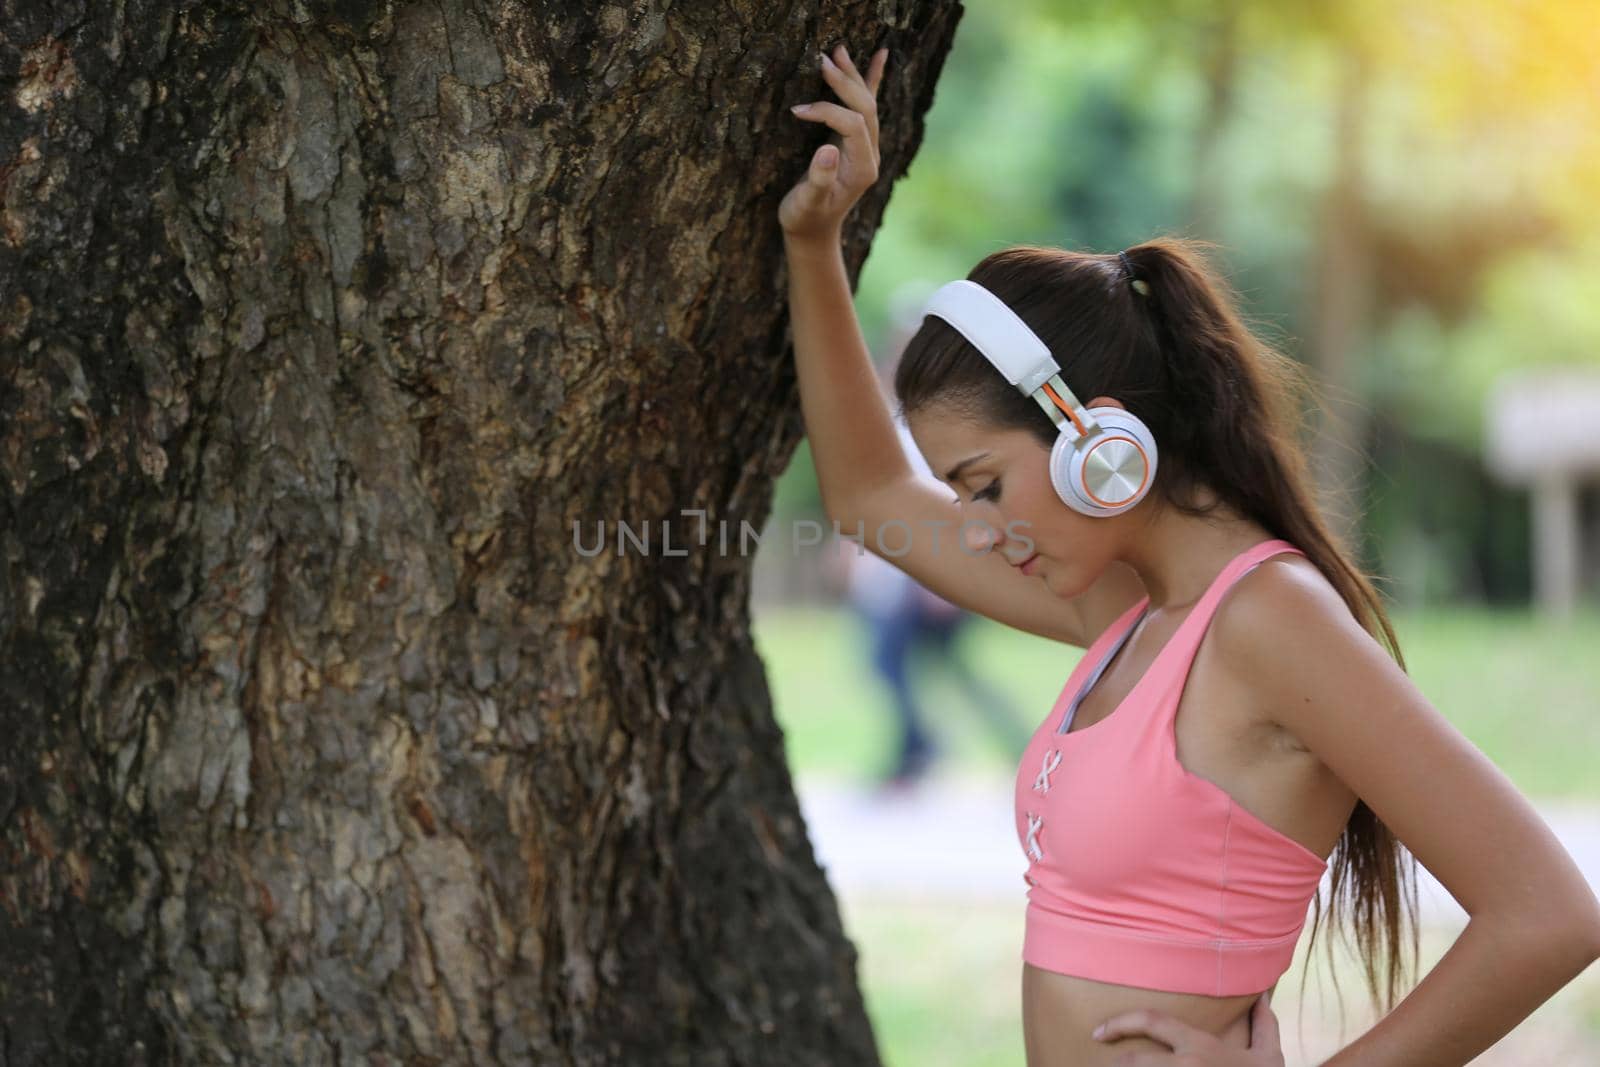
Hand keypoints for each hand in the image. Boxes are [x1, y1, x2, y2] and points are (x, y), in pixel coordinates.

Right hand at [778, 43, 887, 241]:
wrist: (812, 231)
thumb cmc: (805, 218)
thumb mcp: (806, 203)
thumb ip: (818, 179)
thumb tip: (827, 149)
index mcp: (862, 168)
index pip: (851, 124)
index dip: (825, 111)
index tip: (797, 110)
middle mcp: (871, 154)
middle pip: (865, 107)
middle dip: (844, 82)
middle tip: (822, 60)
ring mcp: (867, 147)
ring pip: (867, 103)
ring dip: (853, 75)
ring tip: (839, 49)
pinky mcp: (857, 142)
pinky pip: (867, 107)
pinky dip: (872, 80)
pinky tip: (880, 56)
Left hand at [1092, 990, 1284, 1066]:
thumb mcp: (1270, 1055)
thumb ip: (1264, 1024)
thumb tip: (1263, 995)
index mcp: (1200, 1047)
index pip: (1151, 1021)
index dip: (1120, 1022)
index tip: (1099, 1031)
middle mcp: (1187, 1066)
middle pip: (1134, 1061)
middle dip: (1116, 1062)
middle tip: (1105, 1062)